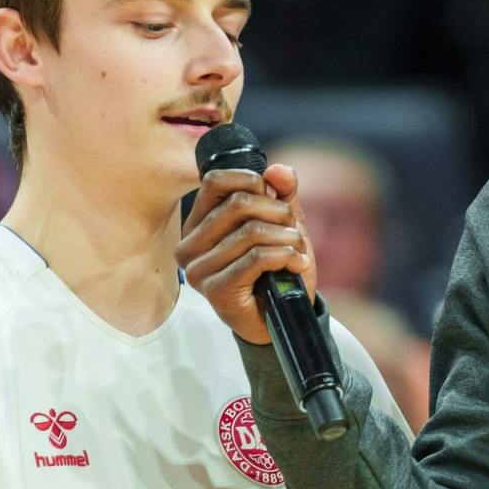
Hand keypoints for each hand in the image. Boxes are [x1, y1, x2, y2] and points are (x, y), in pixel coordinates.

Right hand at [177, 164, 315, 346]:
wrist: (280, 317)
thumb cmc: (275, 270)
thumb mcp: (281, 224)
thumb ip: (281, 194)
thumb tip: (279, 170)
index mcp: (197, 224)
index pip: (215, 181)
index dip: (252, 181)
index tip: (274, 198)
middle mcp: (190, 246)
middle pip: (238, 203)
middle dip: (278, 212)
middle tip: (293, 229)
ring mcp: (199, 270)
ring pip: (251, 231)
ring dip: (287, 238)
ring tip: (298, 251)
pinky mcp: (216, 290)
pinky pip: (256, 257)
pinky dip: (286, 256)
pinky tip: (296, 264)